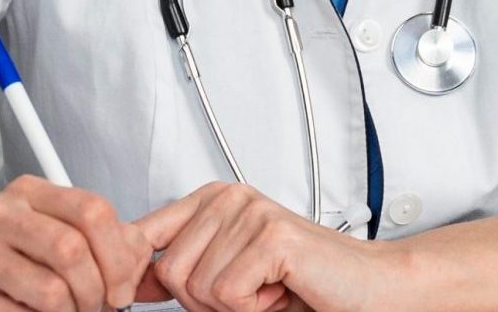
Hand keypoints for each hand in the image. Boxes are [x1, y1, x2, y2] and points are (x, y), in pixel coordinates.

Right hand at [0, 175, 152, 311]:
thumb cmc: (6, 259)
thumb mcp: (51, 233)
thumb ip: (100, 239)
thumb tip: (135, 259)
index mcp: (27, 193)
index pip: (92, 210)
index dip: (119, 256)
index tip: (123, 286)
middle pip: (73, 250)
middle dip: (97, 290)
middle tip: (97, 306)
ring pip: (54, 293)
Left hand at [134, 182, 400, 311]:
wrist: (370, 290)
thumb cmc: (305, 285)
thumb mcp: (228, 275)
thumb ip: (181, 268)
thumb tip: (127, 280)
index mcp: (213, 200)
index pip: (143, 236)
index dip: (143, 278)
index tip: (149, 297)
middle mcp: (228, 197)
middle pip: (167, 271)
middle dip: (203, 302)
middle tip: (249, 292)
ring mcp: (250, 212)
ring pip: (196, 287)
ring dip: (233, 307)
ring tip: (269, 288)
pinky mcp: (271, 236)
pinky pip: (227, 294)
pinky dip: (253, 309)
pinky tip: (281, 290)